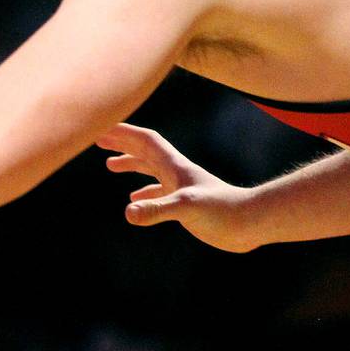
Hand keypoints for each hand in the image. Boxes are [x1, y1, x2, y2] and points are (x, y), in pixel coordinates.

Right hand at [96, 123, 257, 251]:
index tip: (101, 127)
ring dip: (131, 164)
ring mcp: (181, 187)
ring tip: (110, 166)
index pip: (145, 141)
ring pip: (150, 169)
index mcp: (174, 166)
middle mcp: (176, 173)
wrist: (251, 223)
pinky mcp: (186, 204)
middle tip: (98, 139)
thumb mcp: (187, 208)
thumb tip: (129, 213)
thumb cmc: (224, 211)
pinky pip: (158, 193)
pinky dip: (143, 192)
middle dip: (122, 143)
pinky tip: (135, 203)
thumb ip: (157, 209)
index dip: (123, 133)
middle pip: (144, 150)